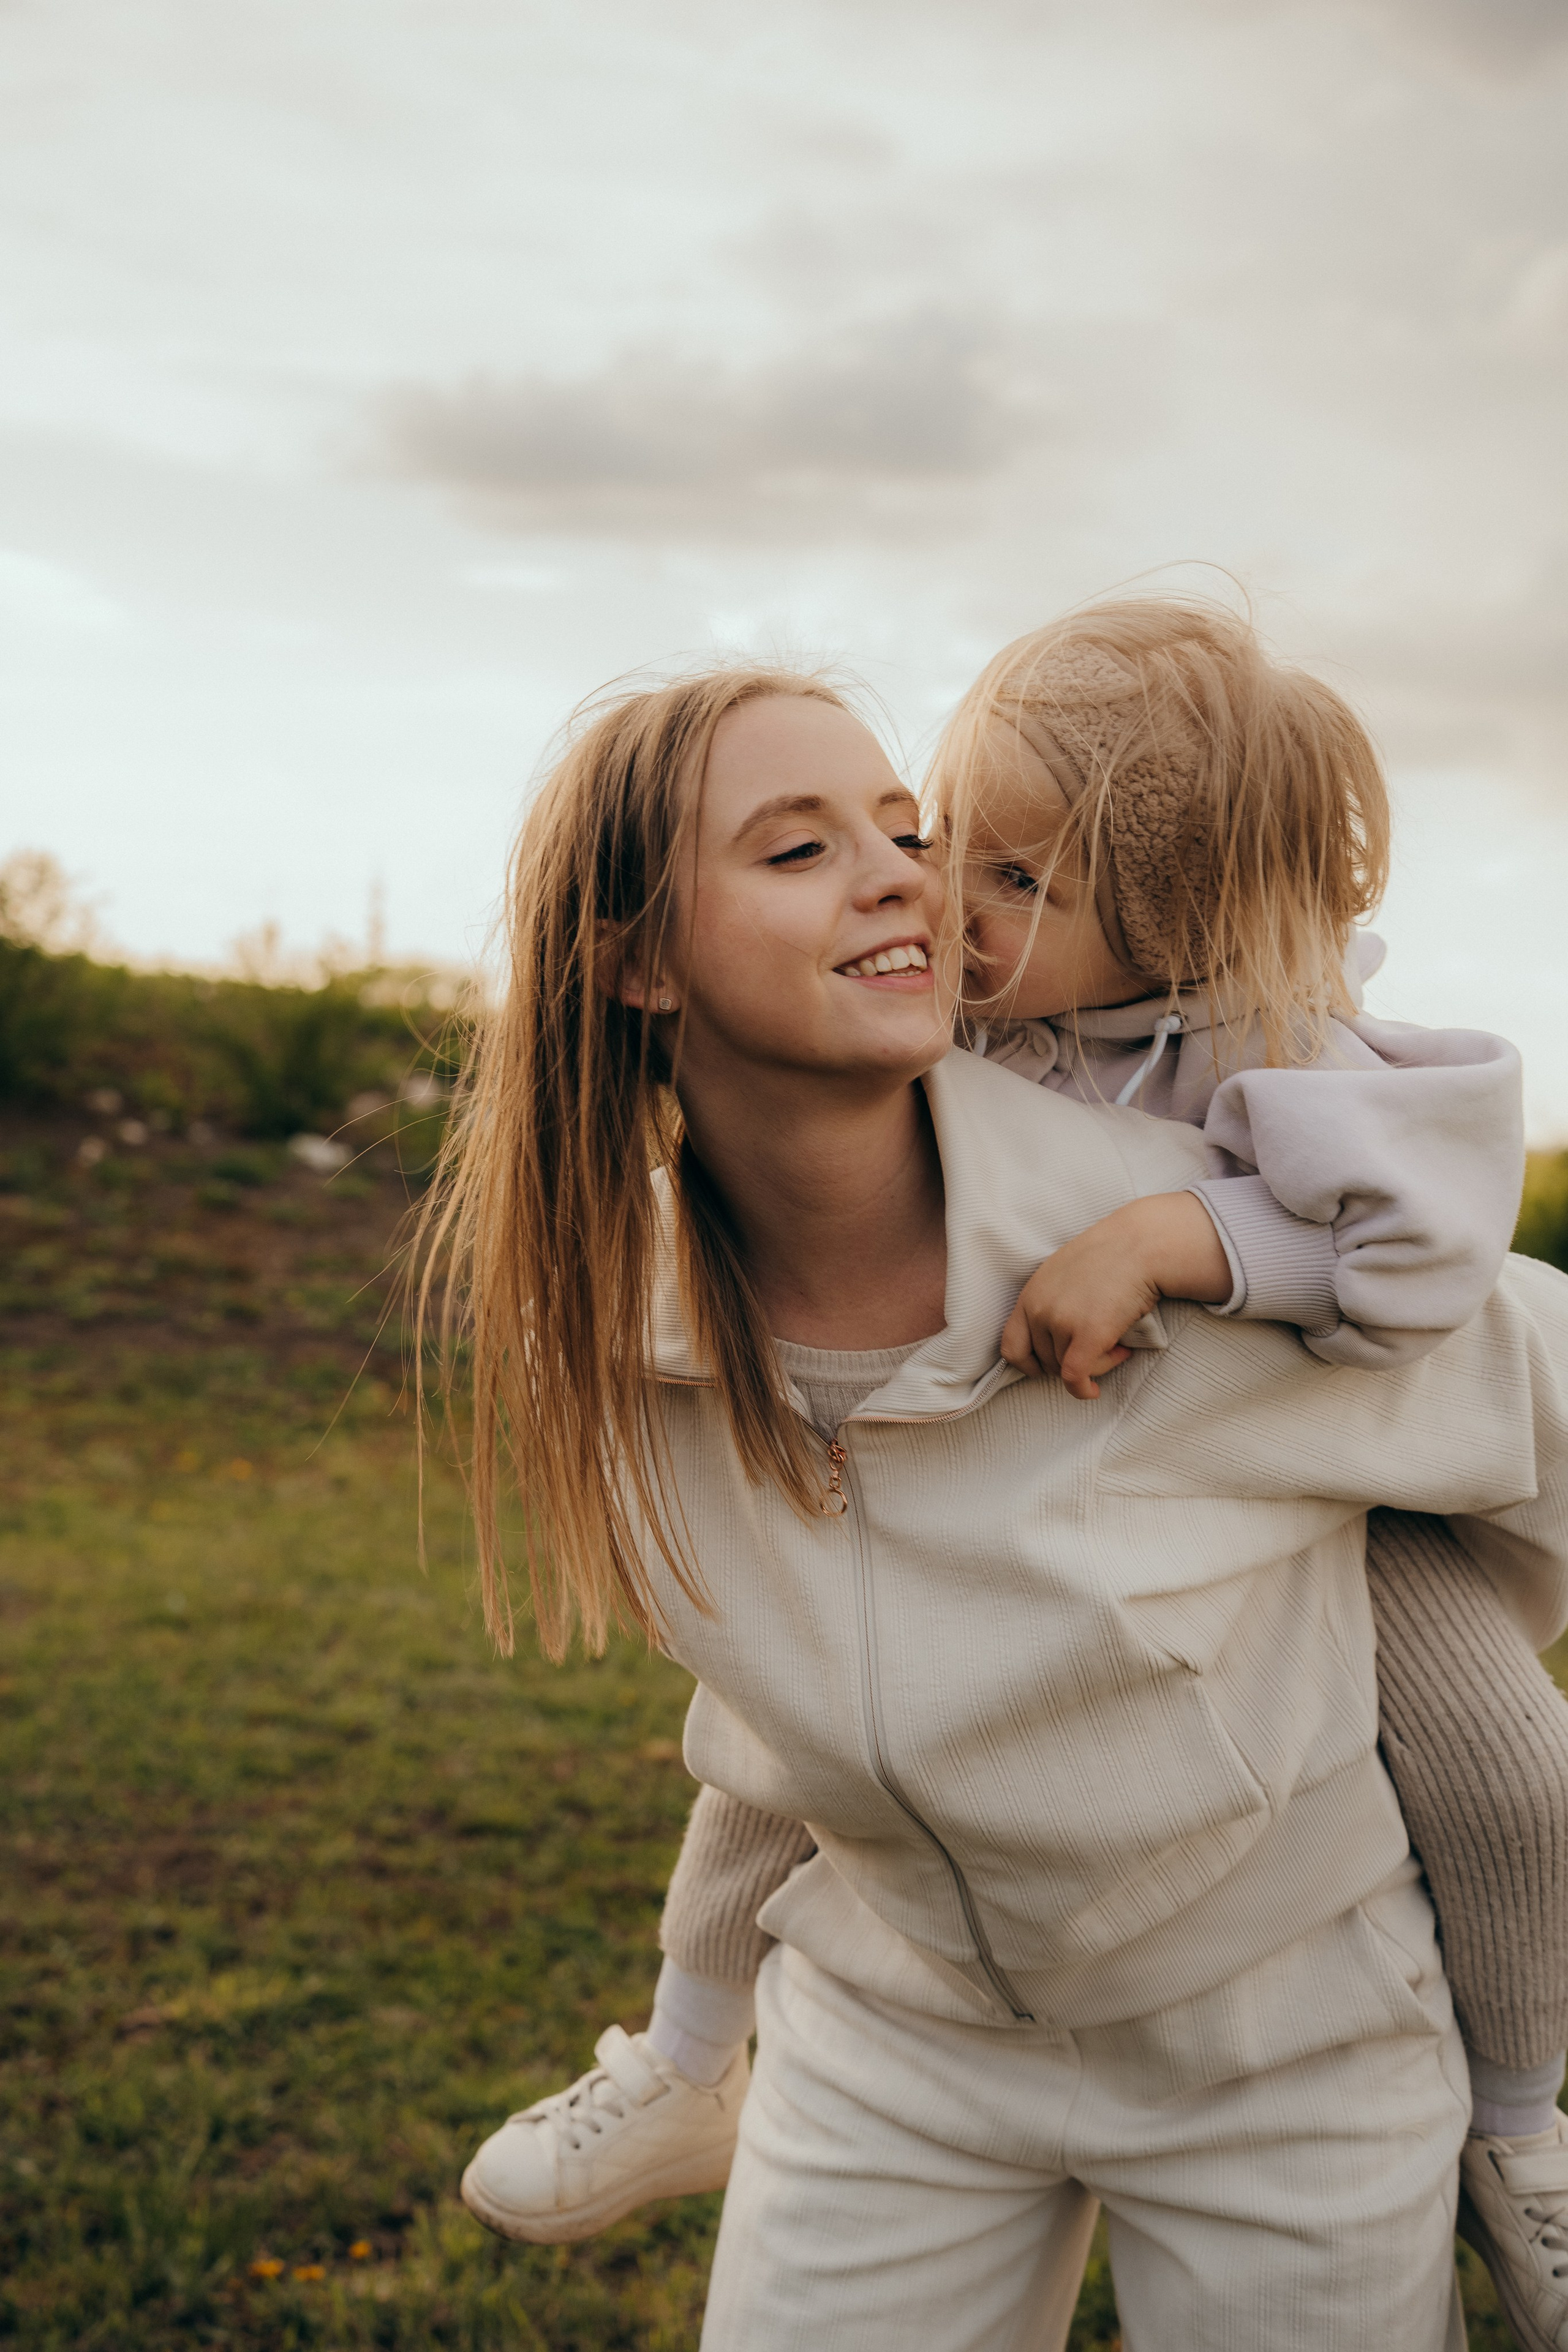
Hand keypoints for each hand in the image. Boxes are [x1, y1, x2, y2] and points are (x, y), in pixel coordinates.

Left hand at [1001, 1192, 1231, 1400]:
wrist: (1142, 1244)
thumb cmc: (1113, 1255)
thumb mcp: (1066, 1272)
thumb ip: (1054, 1300)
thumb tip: (1058, 1334)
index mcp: (1031, 1293)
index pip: (1011, 1344)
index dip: (1027, 1363)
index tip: (1045, 1368)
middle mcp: (1040, 1309)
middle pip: (1045, 1361)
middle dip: (1073, 1361)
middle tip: (1103, 1347)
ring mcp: (1061, 1322)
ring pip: (1067, 1369)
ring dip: (1094, 1364)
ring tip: (1118, 1344)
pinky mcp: (1087, 1335)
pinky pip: (1075, 1377)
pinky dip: (1083, 1389)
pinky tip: (1094, 1391)